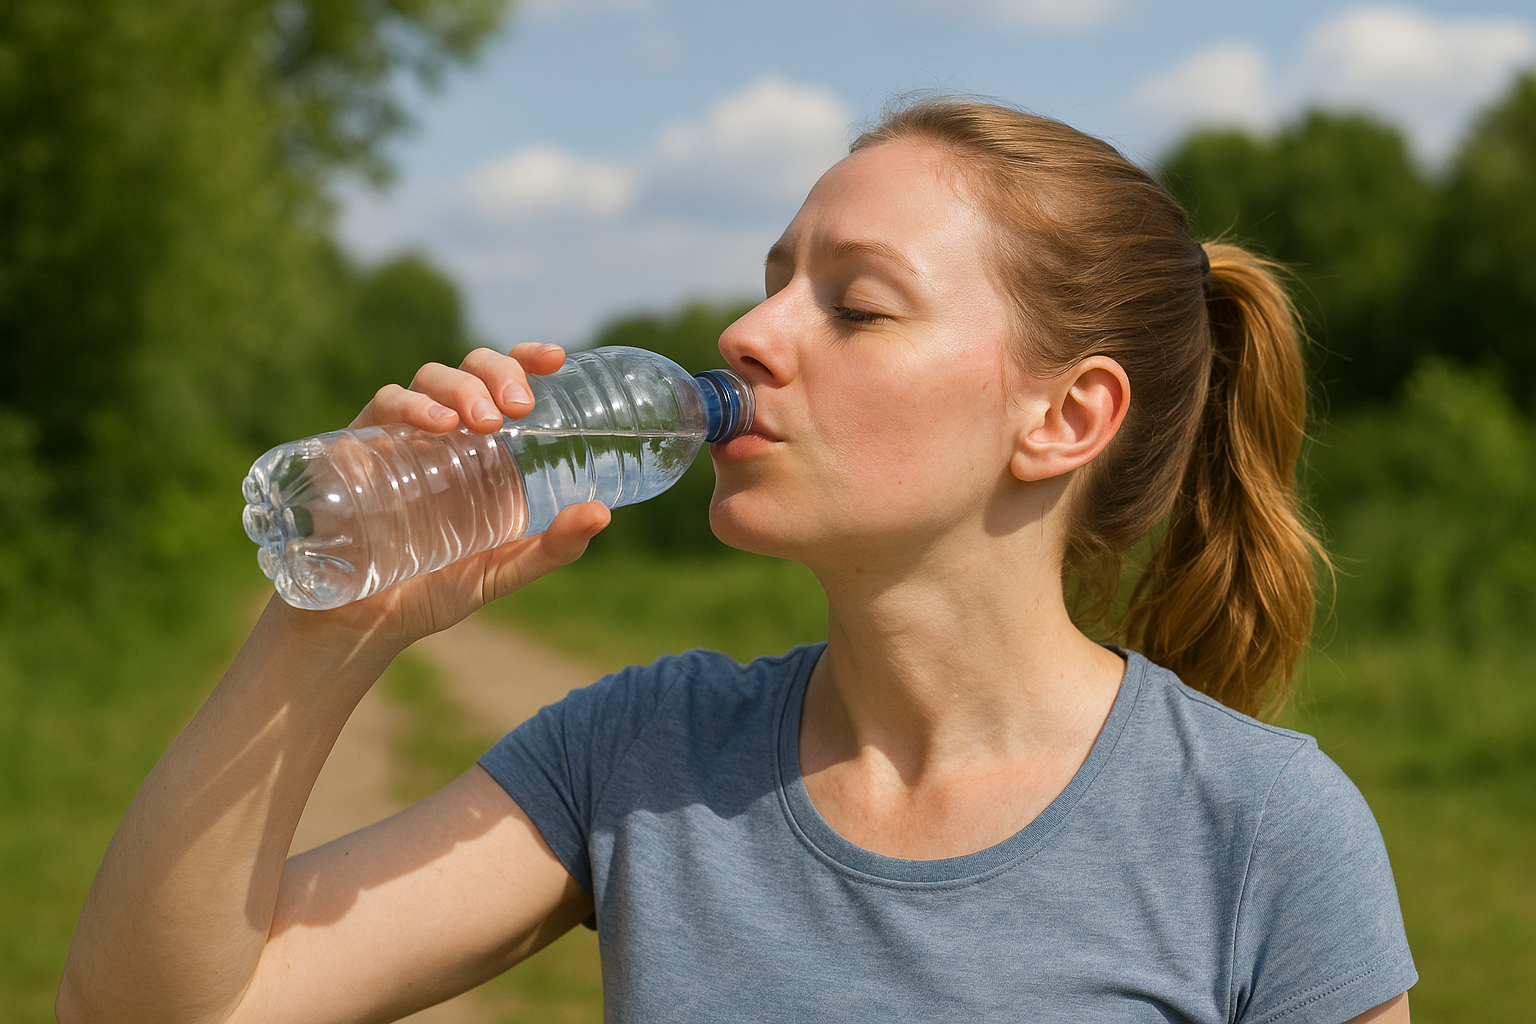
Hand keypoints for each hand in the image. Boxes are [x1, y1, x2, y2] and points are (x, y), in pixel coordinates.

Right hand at [287, 344, 610, 646]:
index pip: (506, 383)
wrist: (364, 623)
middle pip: (472, 370)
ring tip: (485, 420)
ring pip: (430, 379)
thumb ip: (553, 547)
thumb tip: (602, 513)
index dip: (528, 359)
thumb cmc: (434, 591)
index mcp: (485, 448)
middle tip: (520, 406)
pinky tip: (438, 426)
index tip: (556, 359)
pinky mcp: (360, 446)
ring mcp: (401, 434)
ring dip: (461, 387)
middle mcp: (445, 431)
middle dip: (498, 373)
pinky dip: (411, 405)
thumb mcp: (503, 570)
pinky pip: (384, 405)